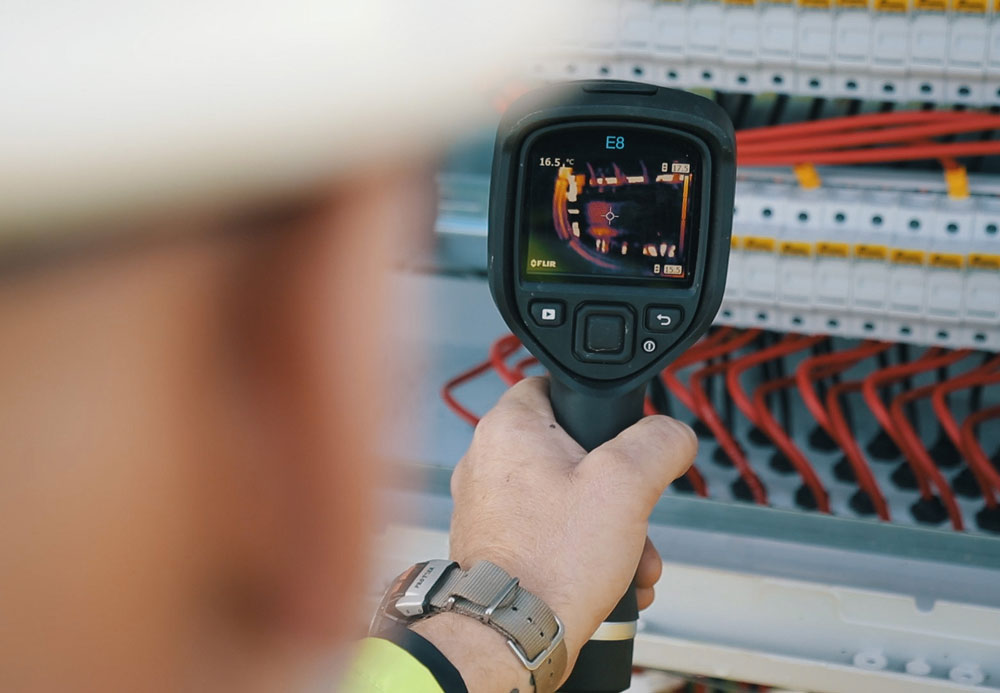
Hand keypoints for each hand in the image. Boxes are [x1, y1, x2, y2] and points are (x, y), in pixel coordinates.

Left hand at [446, 376, 695, 674]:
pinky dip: (583, 550)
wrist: (514, 632)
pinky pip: (549, 531)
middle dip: (618, 490)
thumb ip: (659, 442)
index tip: (621, 433)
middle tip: (635, 512)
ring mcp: (488, 505)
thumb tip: (673, 433)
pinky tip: (613, 578)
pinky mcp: (495, 543)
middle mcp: (488, 461)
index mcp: (509, 427)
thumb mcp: (627, 485)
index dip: (597, 405)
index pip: (556, 385)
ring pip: (566, 498)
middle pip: (571, 451)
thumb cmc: (552, 562)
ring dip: (610, 528)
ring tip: (632, 559)